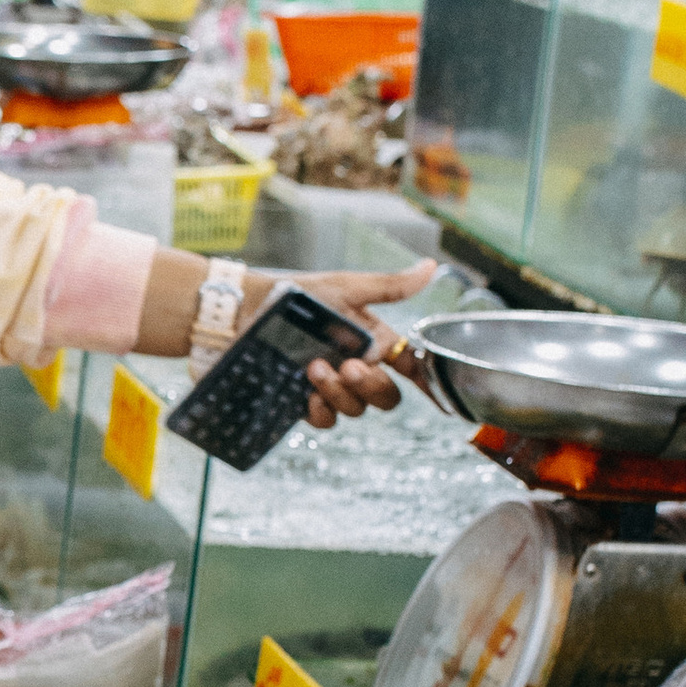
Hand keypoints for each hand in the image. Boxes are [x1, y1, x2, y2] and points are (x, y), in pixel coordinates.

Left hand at [266, 261, 440, 426]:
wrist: (244, 312)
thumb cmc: (297, 295)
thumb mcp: (345, 288)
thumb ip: (390, 287)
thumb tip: (431, 266)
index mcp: (372, 341)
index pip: (410, 367)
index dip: (429, 384)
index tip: (441, 401)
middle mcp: (356, 367)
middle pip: (386, 397)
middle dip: (372, 386)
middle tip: (350, 366)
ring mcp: (331, 387)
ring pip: (356, 409)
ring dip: (340, 392)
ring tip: (314, 367)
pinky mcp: (303, 402)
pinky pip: (326, 420)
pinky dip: (323, 410)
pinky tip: (308, 395)